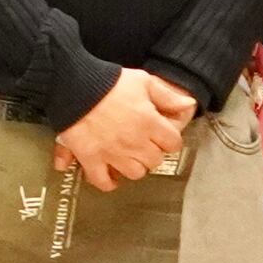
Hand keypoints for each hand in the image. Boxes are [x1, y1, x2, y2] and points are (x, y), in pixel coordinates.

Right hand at [53, 73, 194, 192]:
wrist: (73, 85)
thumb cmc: (109, 81)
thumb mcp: (143, 80)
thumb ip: (167, 95)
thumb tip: (189, 105)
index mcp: (150, 123)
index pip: (173, 144)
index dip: (169, 140)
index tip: (161, 135)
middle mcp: (135, 142)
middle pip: (154, 161)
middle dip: (152, 153)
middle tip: (143, 144)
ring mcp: (113, 153)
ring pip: (135, 173)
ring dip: (133, 167)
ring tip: (128, 158)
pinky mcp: (91, 158)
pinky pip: (103, 181)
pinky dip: (107, 182)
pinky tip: (110, 176)